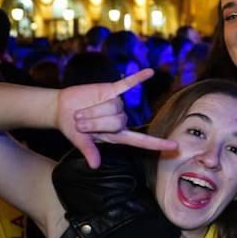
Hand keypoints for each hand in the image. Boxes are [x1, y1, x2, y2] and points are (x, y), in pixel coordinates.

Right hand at [55, 68, 176, 168]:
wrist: (61, 109)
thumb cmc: (72, 128)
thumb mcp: (79, 141)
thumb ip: (89, 150)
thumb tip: (94, 165)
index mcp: (117, 136)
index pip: (141, 141)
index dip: (157, 144)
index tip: (174, 146)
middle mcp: (120, 120)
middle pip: (118, 121)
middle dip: (96, 122)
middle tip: (81, 122)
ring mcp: (118, 104)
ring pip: (115, 106)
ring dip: (94, 110)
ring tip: (82, 112)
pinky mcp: (111, 90)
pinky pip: (127, 84)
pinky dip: (138, 78)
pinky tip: (150, 72)